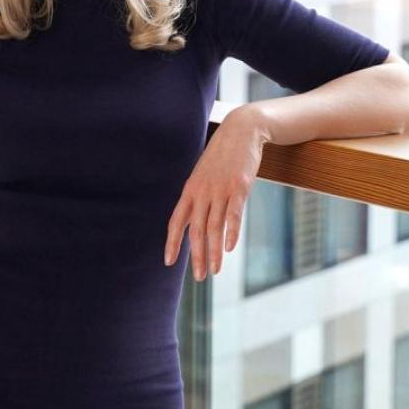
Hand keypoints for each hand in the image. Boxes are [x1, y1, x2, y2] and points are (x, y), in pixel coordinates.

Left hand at [164, 107, 267, 280]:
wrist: (240, 131)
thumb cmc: (222, 157)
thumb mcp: (203, 175)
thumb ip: (198, 197)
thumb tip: (195, 219)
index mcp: (190, 190)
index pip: (176, 222)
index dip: (172, 243)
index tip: (168, 262)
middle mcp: (202, 192)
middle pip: (195, 230)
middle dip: (196, 256)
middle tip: (199, 277)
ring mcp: (220, 190)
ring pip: (214, 227)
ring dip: (213, 252)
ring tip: (214, 271)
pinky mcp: (239, 187)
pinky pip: (233, 214)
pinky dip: (230, 232)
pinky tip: (228, 249)